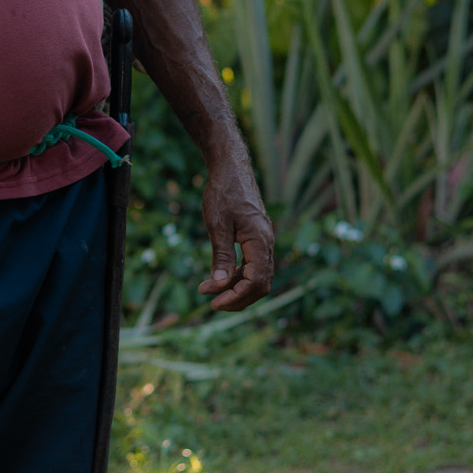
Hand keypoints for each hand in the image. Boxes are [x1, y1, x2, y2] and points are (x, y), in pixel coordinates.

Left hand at [197, 152, 273, 311]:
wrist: (231, 169)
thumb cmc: (223, 193)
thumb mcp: (217, 224)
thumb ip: (221, 255)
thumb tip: (218, 284)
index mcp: (260, 241)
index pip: (256, 281)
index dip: (236, 296)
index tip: (213, 303)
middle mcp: (267, 243)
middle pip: (260, 284)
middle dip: (236, 298)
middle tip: (211, 303)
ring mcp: (264, 242)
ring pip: (256, 277)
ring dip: (234, 288)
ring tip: (206, 290)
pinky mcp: (257, 239)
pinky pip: (252, 266)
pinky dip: (236, 276)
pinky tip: (217, 277)